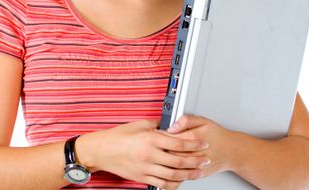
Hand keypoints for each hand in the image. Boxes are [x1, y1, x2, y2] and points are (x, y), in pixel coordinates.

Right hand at [77, 119, 211, 188]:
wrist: (102, 150)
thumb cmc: (118, 136)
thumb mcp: (139, 124)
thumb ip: (156, 125)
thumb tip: (170, 123)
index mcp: (150, 138)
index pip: (178, 142)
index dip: (193, 143)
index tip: (202, 142)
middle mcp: (150, 154)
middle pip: (179, 160)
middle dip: (195, 160)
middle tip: (205, 159)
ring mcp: (146, 168)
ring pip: (173, 174)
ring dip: (188, 174)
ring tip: (198, 172)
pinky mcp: (142, 177)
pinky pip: (162, 183)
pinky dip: (173, 183)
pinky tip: (180, 181)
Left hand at [164, 115, 236, 178]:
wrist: (231, 150)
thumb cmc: (216, 134)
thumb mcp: (202, 120)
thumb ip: (186, 120)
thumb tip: (172, 126)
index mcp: (194, 137)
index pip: (170, 138)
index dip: (161, 135)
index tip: (157, 133)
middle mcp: (195, 152)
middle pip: (171, 152)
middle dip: (162, 148)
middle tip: (157, 144)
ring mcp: (196, 165)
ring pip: (175, 164)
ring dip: (167, 159)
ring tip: (163, 153)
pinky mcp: (198, 174)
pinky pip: (183, 174)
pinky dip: (175, 170)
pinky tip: (172, 164)